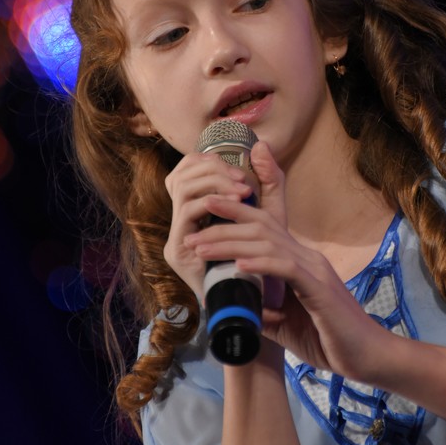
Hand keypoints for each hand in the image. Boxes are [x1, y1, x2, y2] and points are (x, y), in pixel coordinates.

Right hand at [163, 151, 253, 298]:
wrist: (261, 301)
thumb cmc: (265, 255)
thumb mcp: (269, 211)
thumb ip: (267, 179)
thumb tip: (260, 144)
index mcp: (196, 209)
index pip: (187, 168)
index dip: (209, 161)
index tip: (239, 170)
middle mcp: (181, 220)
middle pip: (182, 173)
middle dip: (214, 169)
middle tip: (242, 180)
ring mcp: (176, 235)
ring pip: (181, 186)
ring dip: (213, 182)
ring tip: (241, 190)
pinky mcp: (177, 250)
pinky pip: (186, 211)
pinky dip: (211, 201)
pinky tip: (235, 204)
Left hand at [183, 141, 380, 378]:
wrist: (367, 358)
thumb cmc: (330, 341)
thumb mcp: (285, 324)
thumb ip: (262, 310)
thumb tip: (234, 306)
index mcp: (299, 262)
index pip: (264, 227)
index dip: (235, 214)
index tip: (206, 210)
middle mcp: (306, 258)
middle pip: (261, 226)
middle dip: (224, 221)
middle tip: (193, 223)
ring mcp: (314, 270)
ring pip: (267, 243)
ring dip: (230, 243)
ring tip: (202, 246)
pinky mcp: (319, 288)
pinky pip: (286, 268)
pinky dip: (260, 264)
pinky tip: (238, 265)